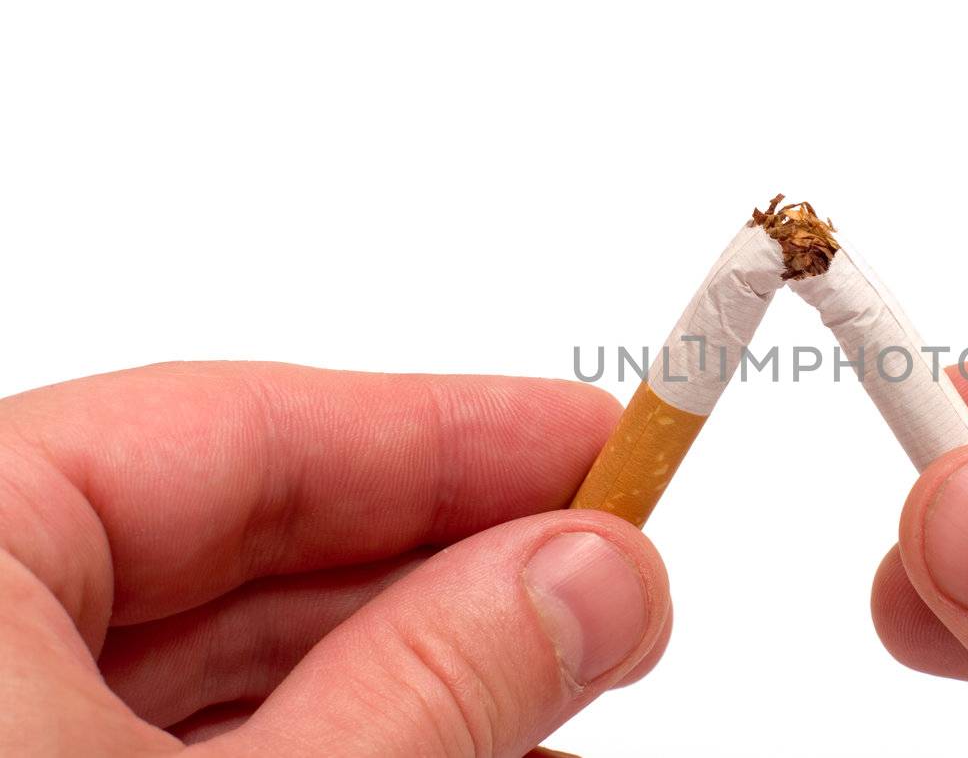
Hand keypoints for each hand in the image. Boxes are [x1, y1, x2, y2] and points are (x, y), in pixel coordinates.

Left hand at [0, 363, 668, 755]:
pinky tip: (464, 754)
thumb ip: (427, 683)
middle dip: (447, 573)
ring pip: (217, 663)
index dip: (452, 435)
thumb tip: (590, 572)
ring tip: (560, 691)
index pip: (230, 427)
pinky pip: (175, 746)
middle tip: (607, 586)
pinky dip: (330, 749)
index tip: (604, 446)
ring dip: (414, 676)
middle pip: (235, 546)